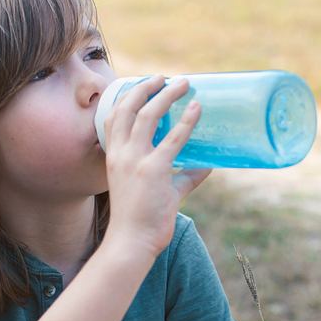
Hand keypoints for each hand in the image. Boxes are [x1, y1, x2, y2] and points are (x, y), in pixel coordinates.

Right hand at [101, 75, 211, 257]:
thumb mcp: (160, 191)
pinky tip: (197, 109)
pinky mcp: (154, 171)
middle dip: (146, 87)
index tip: (144, 84)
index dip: (126, 96)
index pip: (112, 117)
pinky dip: (186, 122)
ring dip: (165, 95)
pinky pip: (173, 140)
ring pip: (147, 116)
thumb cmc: (142, 220)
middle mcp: (121, 154)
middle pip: (128, 108)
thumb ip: (183, 177)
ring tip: (183, 84)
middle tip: (165, 77)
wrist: (132, 243)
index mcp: (114, 156)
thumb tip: (207, 165)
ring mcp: (136, 161)